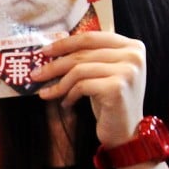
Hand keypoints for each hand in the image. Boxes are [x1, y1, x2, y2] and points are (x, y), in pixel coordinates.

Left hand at [31, 31, 145, 146]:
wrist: (126, 131)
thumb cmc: (110, 101)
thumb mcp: (102, 73)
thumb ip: (88, 57)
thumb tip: (53, 47)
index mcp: (132, 46)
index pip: (91, 37)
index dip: (65, 43)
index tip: (44, 51)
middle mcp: (133, 55)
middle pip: (82, 53)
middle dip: (54, 65)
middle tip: (35, 74)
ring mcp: (127, 71)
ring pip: (79, 69)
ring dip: (58, 83)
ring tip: (46, 93)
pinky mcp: (117, 87)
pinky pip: (81, 85)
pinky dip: (69, 95)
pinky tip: (67, 103)